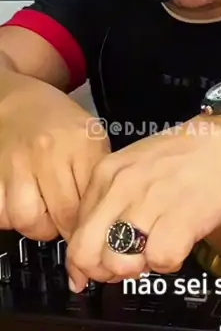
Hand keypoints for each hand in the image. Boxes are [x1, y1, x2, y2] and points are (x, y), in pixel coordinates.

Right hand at [0, 81, 110, 240]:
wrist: (17, 103)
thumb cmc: (59, 124)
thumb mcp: (91, 138)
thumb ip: (97, 175)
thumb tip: (101, 215)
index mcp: (81, 143)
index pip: (92, 202)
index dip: (92, 221)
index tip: (91, 225)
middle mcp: (47, 152)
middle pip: (62, 217)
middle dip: (67, 227)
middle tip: (67, 220)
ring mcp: (15, 163)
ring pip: (27, 220)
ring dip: (37, 224)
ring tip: (43, 210)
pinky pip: (1, 214)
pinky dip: (10, 215)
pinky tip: (21, 200)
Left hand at [66, 117, 220, 290]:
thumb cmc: (188, 155)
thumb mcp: (136, 168)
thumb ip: (112, 201)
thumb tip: (97, 249)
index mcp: (106, 174)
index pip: (75, 234)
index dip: (85, 262)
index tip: (95, 271)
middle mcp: (122, 187)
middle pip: (87, 253)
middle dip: (104, 272)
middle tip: (126, 267)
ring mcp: (150, 202)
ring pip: (119, 263)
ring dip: (140, 268)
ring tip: (157, 250)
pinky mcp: (181, 218)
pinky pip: (160, 261)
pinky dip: (169, 262)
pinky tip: (179, 245)